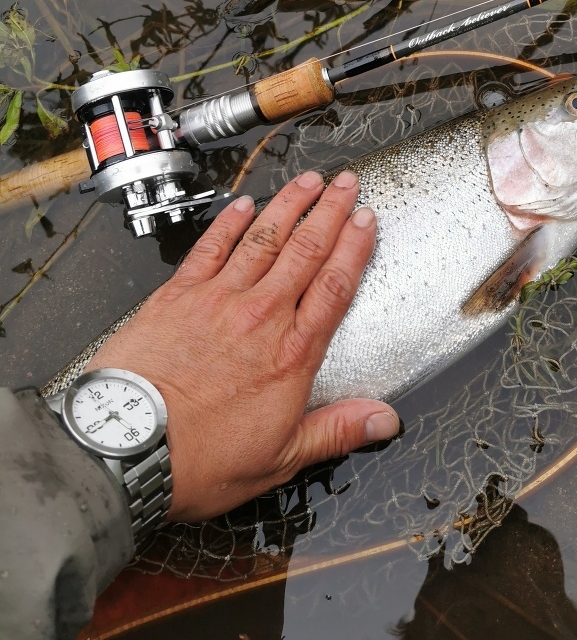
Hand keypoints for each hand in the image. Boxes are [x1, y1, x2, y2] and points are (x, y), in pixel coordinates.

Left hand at [90, 170, 399, 520]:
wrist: (127, 447)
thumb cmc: (200, 458)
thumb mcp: (281, 458)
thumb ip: (337, 430)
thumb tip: (385, 421)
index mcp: (291, 354)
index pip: (334, 286)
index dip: (354, 247)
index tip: (367, 219)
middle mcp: (260, 316)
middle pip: (305, 250)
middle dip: (330, 211)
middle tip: (346, 183)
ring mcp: (218, 300)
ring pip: (263, 239)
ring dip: (288, 205)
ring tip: (308, 181)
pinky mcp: (178, 296)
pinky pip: (210, 248)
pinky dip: (229, 222)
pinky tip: (243, 204)